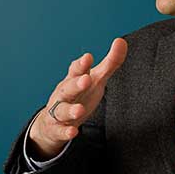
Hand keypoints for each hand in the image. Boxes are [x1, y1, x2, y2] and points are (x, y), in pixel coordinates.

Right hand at [27, 38, 128, 159]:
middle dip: (75, 84)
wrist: (52, 121)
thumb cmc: (79, 94)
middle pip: (67, 88)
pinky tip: (73, 132)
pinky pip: (60, 131)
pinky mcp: (57, 129)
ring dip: (70, 110)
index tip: (88, 58)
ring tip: (80, 110)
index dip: (81, 65)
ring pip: (61, 110)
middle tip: (85, 79)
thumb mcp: (95, 79)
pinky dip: (65, 132)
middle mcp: (63, 95)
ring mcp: (58, 112)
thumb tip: (121, 41)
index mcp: (72, 80)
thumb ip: (110, 63)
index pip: (75, 70)